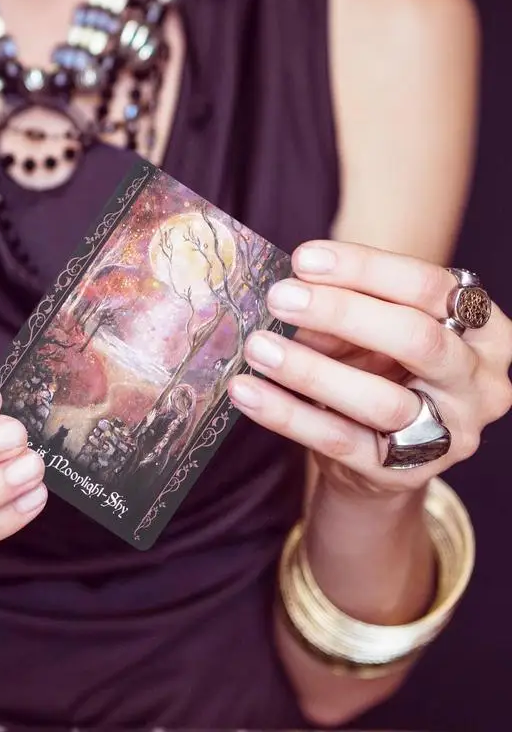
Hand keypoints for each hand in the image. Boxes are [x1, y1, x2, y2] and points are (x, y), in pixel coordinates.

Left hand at [228, 241, 511, 495]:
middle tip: (280, 297)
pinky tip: (247, 392)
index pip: (431, 287)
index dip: (366, 269)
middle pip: (417, 339)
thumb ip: (350, 310)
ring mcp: (448, 434)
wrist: (387, 456)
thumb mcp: (378, 333)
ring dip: (309, 369)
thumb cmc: (385, 372)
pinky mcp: (403, 472)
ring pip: (380, 400)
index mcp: (484, 331)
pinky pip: (339, 441)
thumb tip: (294, 293)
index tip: (304, 258)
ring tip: (257, 346)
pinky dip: (286, 414)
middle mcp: (479, 382)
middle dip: (343, 313)